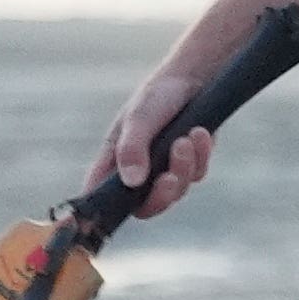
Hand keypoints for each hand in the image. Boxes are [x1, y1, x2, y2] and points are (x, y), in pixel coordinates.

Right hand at [95, 56, 225, 222]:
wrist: (196, 78)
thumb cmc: (158, 95)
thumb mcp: (140, 118)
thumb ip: (132, 148)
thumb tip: (131, 182)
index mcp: (114, 160)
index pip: (99, 196)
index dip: (98, 213)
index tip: (103, 221)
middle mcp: (137, 169)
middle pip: (144, 206)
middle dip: (161, 196)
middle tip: (169, 178)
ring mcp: (164, 168)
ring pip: (175, 191)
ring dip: (182, 168)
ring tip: (186, 138)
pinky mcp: (189, 163)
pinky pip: (196, 174)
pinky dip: (200, 155)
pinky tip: (200, 132)